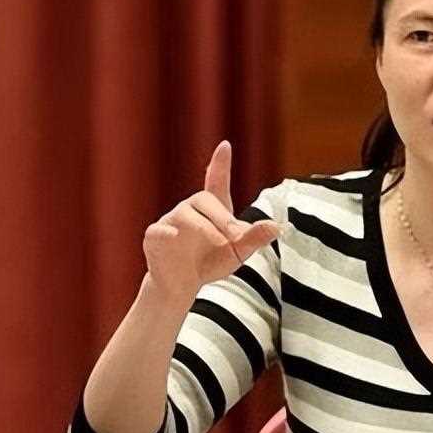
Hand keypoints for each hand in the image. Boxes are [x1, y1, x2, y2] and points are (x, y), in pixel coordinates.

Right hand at [142, 140, 279, 299]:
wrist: (182, 287)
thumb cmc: (210, 263)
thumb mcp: (237, 253)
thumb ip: (254, 239)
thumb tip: (277, 226)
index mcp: (212, 209)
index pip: (216, 181)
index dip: (220, 164)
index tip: (225, 146)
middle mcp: (190, 209)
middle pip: (204, 199)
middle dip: (223, 217)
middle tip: (237, 237)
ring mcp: (170, 221)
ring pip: (185, 215)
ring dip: (205, 228)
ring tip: (220, 244)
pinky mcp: (155, 236)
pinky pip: (160, 230)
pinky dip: (168, 232)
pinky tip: (175, 237)